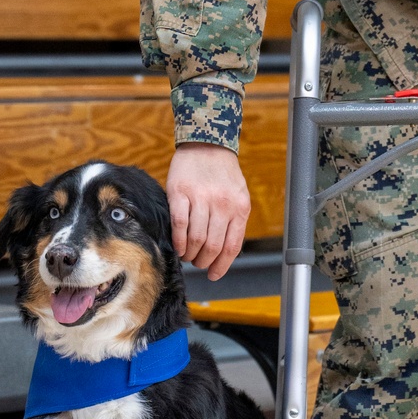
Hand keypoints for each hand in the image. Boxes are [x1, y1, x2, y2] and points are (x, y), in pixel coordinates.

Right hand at [166, 144, 250, 280]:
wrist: (207, 144)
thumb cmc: (223, 173)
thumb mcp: (238, 196)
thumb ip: (234, 221)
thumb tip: (225, 252)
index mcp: (240, 207)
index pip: (232, 246)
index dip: (221, 266)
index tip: (214, 274)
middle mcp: (222, 204)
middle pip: (213, 246)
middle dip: (204, 261)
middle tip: (198, 263)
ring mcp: (201, 198)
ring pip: (196, 238)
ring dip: (190, 253)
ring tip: (187, 255)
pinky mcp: (180, 192)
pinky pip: (179, 224)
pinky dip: (178, 240)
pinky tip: (177, 246)